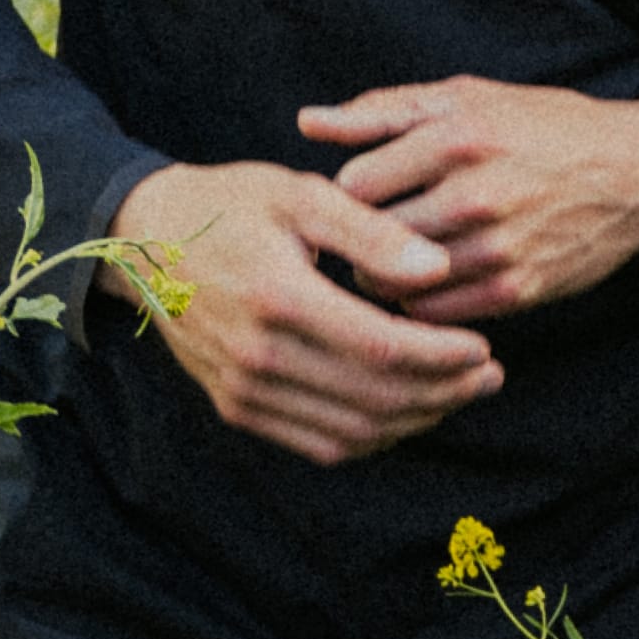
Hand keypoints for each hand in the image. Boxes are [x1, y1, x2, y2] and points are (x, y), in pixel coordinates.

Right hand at [101, 159, 502, 467]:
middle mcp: (257, 355)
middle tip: (490, 373)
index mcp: (277, 295)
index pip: (381, 348)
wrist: (148, 241)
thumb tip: (437, 270)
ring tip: (459, 391)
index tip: (484, 345)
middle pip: (374, 398)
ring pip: (352, 432)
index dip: (442, 356)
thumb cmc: (233, 205)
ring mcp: (243, 390)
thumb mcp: (302, 195)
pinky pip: (319, 444)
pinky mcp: (237, 408)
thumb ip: (372, 232)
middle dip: (444, 392)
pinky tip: (407, 409)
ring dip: (416, 419)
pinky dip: (373, 436)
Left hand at [299, 77, 638, 323]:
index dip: (341, 195)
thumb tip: (308, 123)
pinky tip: (427, 283)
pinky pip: (436, 314)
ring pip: (397, 283)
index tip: (352, 199)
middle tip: (359, 238)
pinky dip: (421, 304)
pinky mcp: (517, 290)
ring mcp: (497, 247)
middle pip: (369, 239)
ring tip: (389, 261)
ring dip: (383, 277)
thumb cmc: (544, 127)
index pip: (354, 184)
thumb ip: (382, 111)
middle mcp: (475, 192)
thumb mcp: (466, 98)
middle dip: (355, 241)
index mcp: (456, 136)